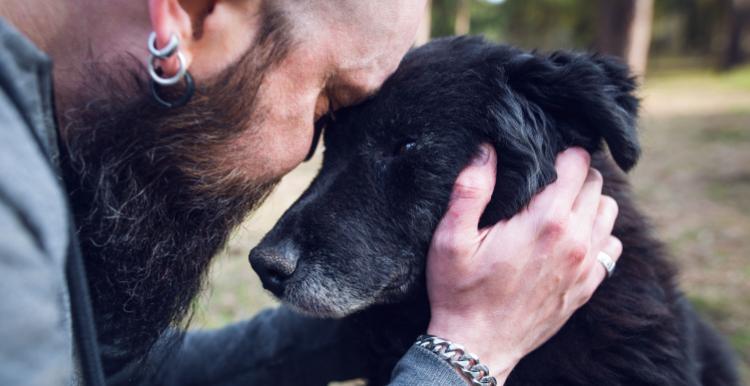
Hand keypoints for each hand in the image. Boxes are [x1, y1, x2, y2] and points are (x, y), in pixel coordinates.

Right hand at [426, 146, 621, 383]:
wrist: (477, 347)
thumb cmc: (460, 291)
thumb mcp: (451, 238)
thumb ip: (470, 189)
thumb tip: (486, 148)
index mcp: (546, 222)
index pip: (577, 164)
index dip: (561, 153)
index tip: (541, 157)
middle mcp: (576, 241)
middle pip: (596, 184)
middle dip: (574, 175)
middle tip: (545, 181)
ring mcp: (586, 266)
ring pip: (608, 212)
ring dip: (588, 202)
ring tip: (558, 207)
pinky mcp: (588, 287)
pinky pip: (611, 247)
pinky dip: (597, 235)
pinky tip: (570, 239)